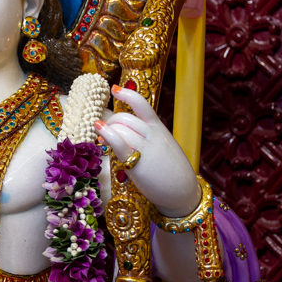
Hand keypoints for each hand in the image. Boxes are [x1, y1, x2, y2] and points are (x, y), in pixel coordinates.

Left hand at [96, 85, 200, 216]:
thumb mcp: (163, 147)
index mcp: (158, 128)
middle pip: (123, 117)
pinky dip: (106, 133)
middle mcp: (151, 134)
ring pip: (119, 128)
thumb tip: (124, 134)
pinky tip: (99, 130)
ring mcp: (144, 146)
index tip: (114, 89)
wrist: (182, 191)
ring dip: (106, 131)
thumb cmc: (171, 172)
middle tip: (105, 133)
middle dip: (110, 123)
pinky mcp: (136, 161)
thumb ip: (147, 138)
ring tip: (102, 141)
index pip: (141, 104)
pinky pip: (118, 141)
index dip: (126, 94)